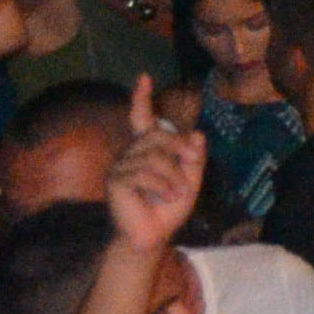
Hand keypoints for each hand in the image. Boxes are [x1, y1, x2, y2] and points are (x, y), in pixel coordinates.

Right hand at [104, 80, 205, 255]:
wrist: (153, 235)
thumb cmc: (168, 207)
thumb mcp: (190, 180)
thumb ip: (194, 158)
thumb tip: (197, 134)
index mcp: (147, 151)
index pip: (141, 119)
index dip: (141, 99)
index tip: (144, 78)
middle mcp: (131, 153)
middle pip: (157, 134)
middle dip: (179, 146)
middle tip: (191, 163)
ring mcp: (120, 166)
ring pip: (154, 155)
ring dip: (174, 175)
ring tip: (176, 192)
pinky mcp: (116, 180)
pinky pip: (143, 172)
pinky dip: (163, 184)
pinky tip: (166, 196)